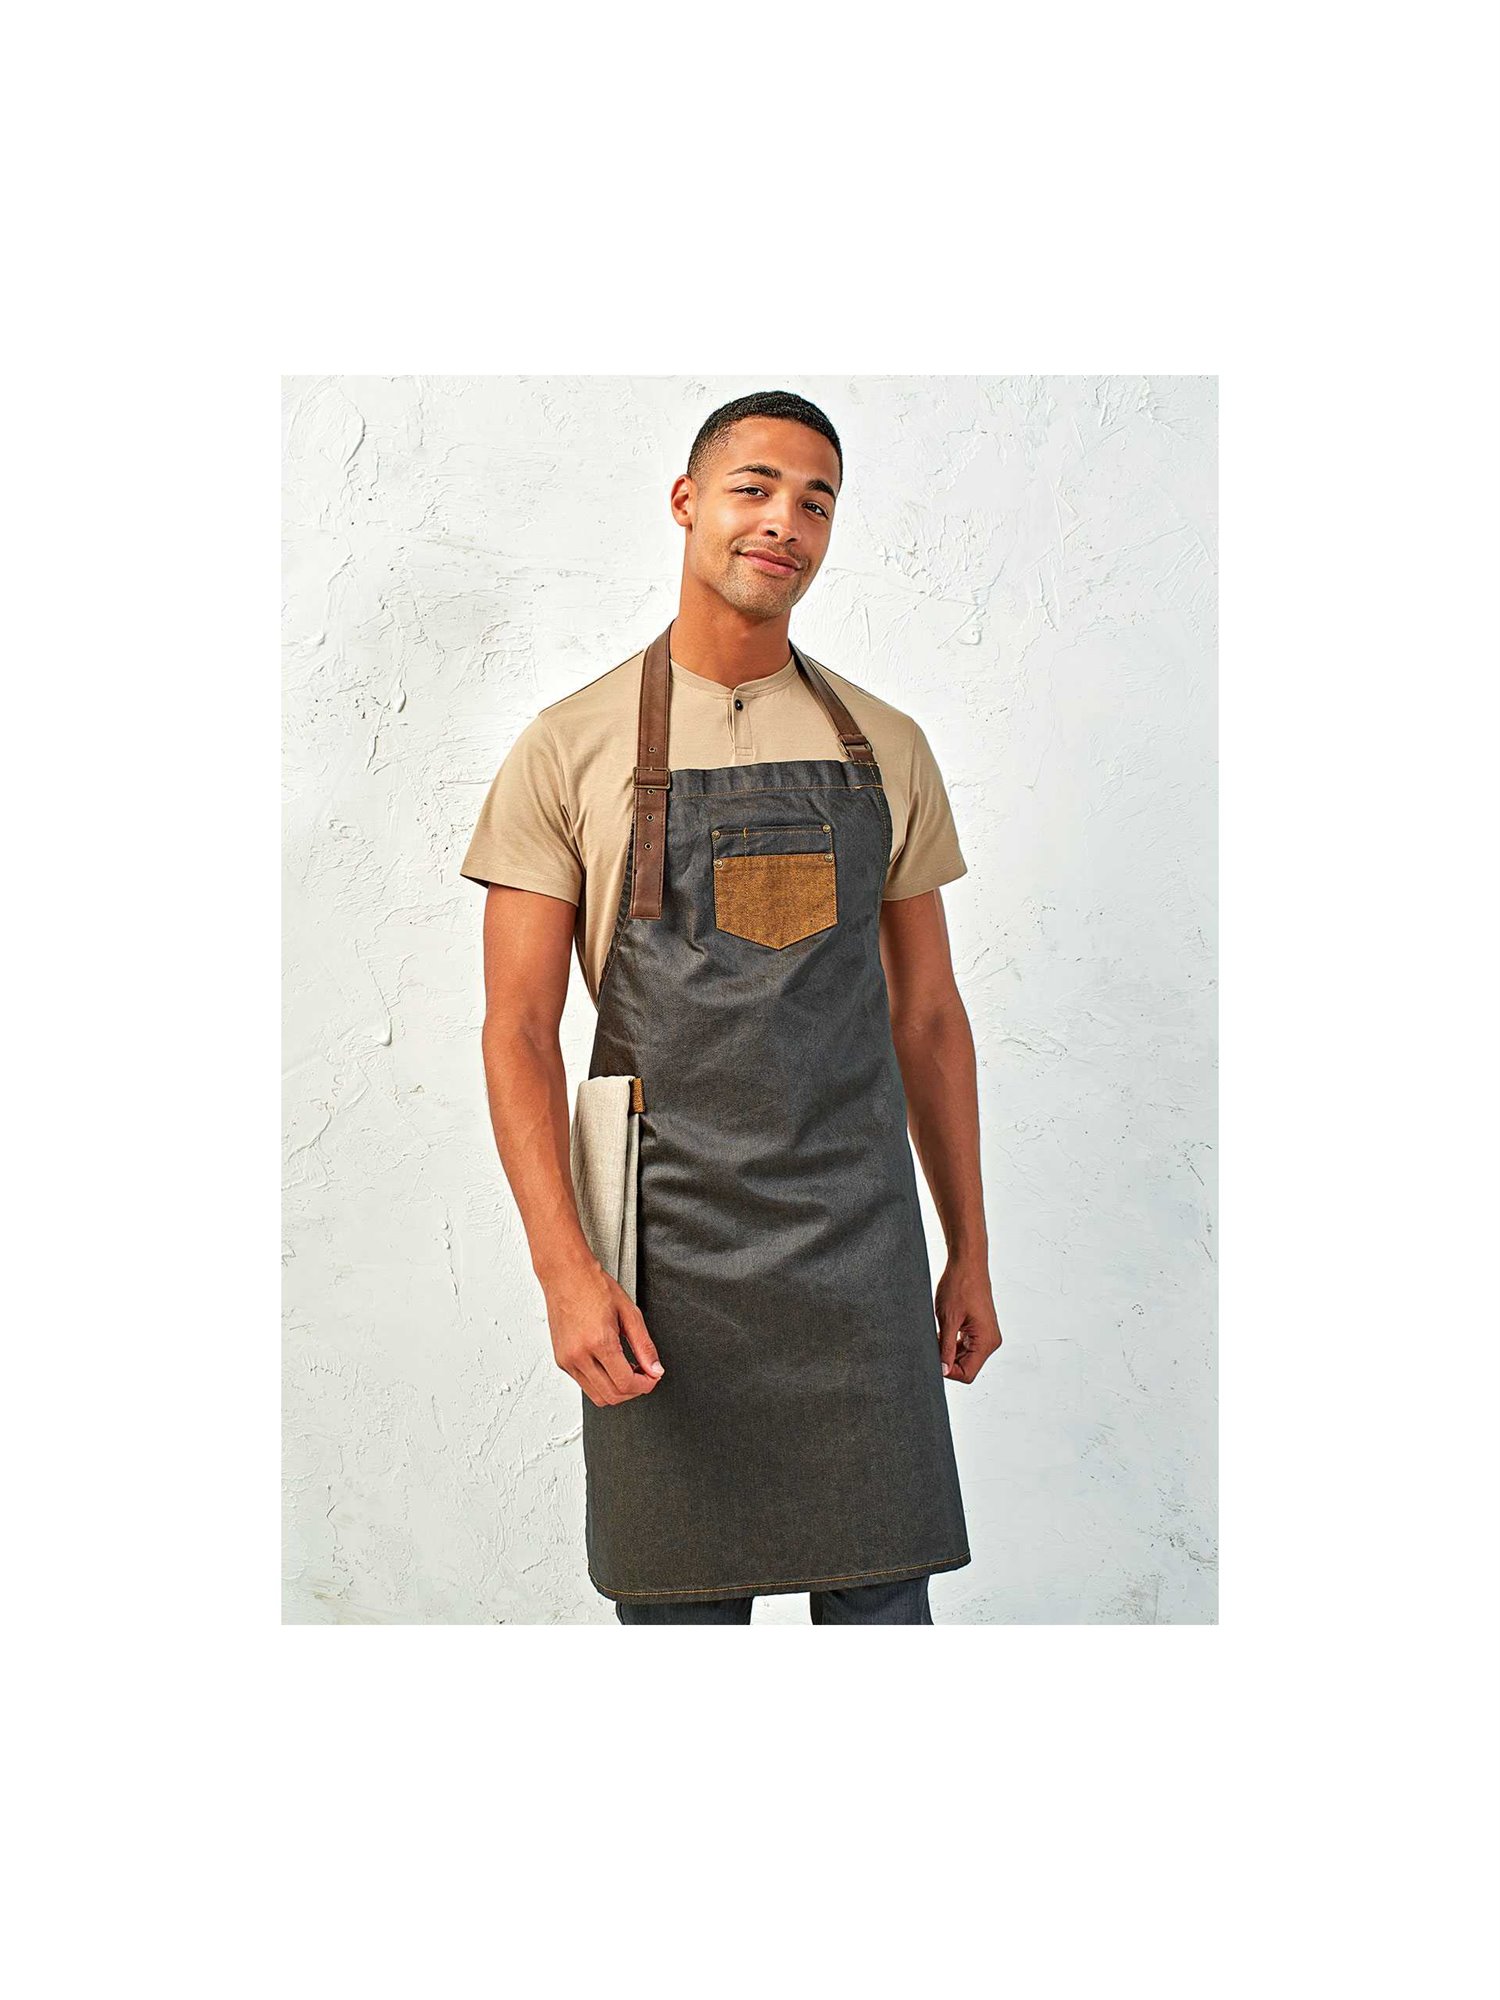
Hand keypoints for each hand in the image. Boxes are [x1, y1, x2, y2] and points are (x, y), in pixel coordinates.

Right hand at [543, 1258, 664, 1407]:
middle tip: (645, 1376)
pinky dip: (601, 1383)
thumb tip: (655, 1370)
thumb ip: (644, 1346)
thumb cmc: (595, 1287)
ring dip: (617, 1390)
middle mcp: (578, 1355)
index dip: (645, 1386)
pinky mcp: (561, 1361)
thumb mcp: (629, 1312)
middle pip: (611, 1396)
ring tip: (628, 1370)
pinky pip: (585, 1385)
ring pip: (597, 1396)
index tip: (653, 1378)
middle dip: (633, 1391)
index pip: (625, 1383)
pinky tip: (611, 1365)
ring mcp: (567, 1360)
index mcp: (598, 1342)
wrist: (566, 1275)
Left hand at [934, 1258, 1002, 1383]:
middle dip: (947, 1359)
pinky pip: (966, 1346)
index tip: (933, 1358)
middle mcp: (991, 1341)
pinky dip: (953, 1343)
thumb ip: (945, 1348)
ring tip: (938, 1332)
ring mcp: (987, 1335)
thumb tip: (942, 1370)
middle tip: (932, 1342)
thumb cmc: (959, 1285)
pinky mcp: (981, 1329)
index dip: (947, 1371)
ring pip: (965, 1357)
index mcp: (986, 1341)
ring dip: (949, 1350)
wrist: (967, 1263)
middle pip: (967, 1367)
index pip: (967, 1374)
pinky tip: (943, 1329)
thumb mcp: (947, 1319)